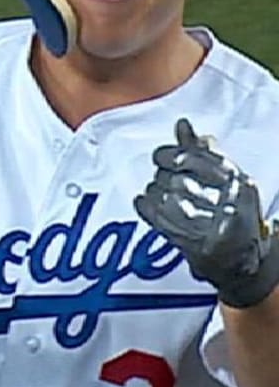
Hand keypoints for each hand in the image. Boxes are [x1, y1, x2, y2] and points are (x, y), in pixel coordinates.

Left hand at [134, 118, 278, 308]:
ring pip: (166, 199)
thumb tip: (182, 126)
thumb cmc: (234, 215)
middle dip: (164, 178)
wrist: (243, 260)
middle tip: (164, 180)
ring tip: (157, 193)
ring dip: (155, 193)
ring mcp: (213, 225)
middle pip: (178, 179)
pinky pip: (159, 220)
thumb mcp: (226, 179)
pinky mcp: (195, 245)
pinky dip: (146, 209)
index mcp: (237, 180)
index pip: (194, 159)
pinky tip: (144, 203)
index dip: (170, 155)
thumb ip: (202, 152)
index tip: (161, 158)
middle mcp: (229, 202)